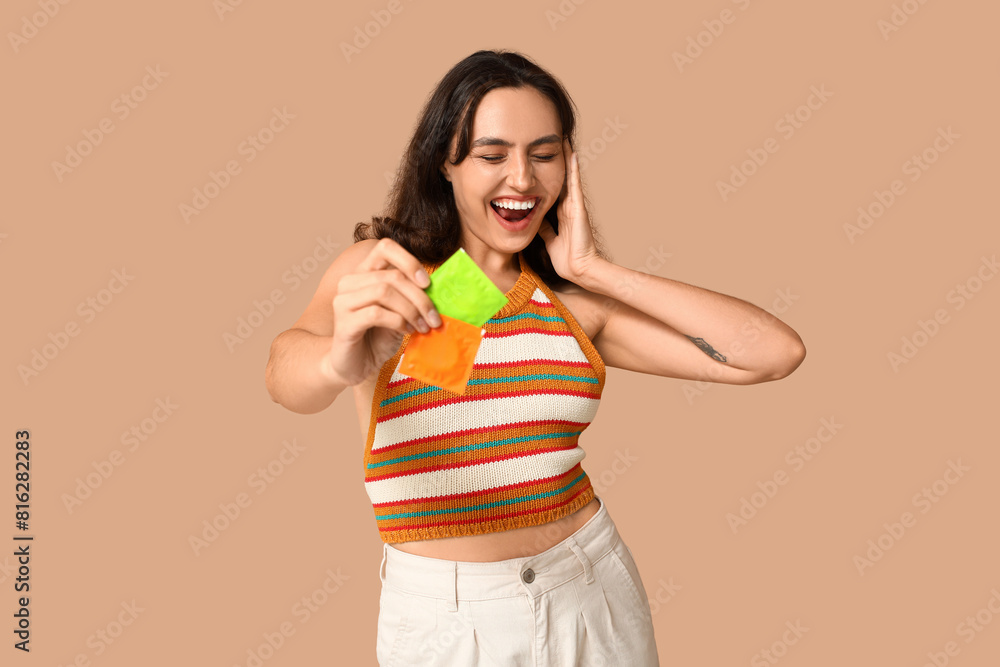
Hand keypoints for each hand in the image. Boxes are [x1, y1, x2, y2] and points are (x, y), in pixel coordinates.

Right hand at [324, 239, 440, 385]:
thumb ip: (410, 296)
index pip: (385, 248)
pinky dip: (398, 321)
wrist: (354, 366)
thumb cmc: (377, 337)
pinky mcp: (343, 322)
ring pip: (384, 292)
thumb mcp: (398, 312)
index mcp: (364, 273)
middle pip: (392, 276)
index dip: (409, 261)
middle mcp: (350, 282)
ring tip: (423, 326)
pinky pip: (376, 313)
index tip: (427, 283)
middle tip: (434, 317)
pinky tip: (407, 331)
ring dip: (411, 310)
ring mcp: (343, 301)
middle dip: (420, 297)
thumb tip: (437, 288)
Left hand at [537, 137, 600, 281]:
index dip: (546, 175)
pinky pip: (574, 184)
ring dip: (566, 157)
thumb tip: (534, 220)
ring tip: (563, 138)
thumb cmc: (567, 259)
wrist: (579, 269)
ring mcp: (574, 205)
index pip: (551, 189)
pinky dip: (572, 169)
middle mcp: (567, 206)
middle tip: (553, 139)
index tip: (539, 160)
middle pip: (560, 177)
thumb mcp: (549, 240)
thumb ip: (543, 229)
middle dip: (557, 160)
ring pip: (568, 176)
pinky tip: (571, 153)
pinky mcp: (578, 207)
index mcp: (560, 214)